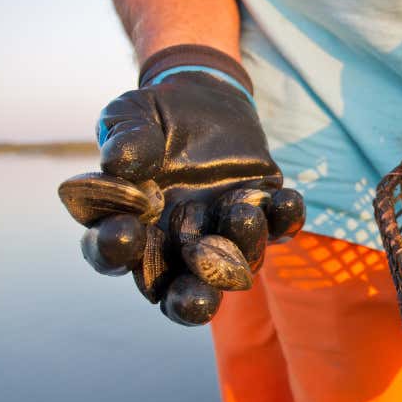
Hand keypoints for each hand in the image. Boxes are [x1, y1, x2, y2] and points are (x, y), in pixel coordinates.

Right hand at [58, 68, 304, 325]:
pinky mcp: (261, 215)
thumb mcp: (130, 117)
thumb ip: (124, 139)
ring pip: (233, 264)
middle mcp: (175, 245)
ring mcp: (221, 236)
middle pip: (177, 290)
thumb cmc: (154, 118)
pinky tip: (287, 198)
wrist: (204, 101)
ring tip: (244, 216)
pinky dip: (285, 218)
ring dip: (241, 246)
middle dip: (189, 300)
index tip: (124, 232)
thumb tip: (119, 163)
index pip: (113, 252)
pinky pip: (278, 227)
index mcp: (129, 227)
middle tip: (196, 301)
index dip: (114, 249)